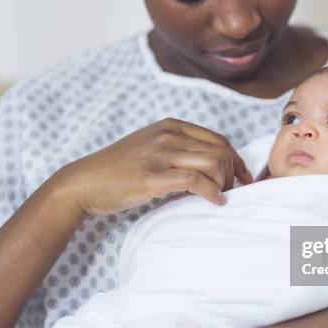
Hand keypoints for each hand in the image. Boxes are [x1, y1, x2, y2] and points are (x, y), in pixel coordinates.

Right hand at [52, 118, 252, 215]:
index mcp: (170, 126)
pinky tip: (216, 202)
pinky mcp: (153, 176)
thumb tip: (209, 166)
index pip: (218, 139)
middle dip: (234, 173)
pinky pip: (196, 180)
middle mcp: (168, 135)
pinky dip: (212, 192)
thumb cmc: (118, 170)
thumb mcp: (149, 148)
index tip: (243, 177)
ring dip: (225, 183)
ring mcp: (160, 154)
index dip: (236, 159)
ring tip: (222, 197)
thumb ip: (177, 149)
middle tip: (233, 191)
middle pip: (220, 150)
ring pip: (213, 163)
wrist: (84, 181)